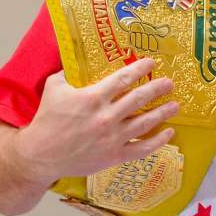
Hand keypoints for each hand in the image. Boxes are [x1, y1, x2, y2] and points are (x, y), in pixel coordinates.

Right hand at [14, 58, 177, 184]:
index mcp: (93, 97)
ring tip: (175, 105)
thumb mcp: (54, 88)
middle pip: (140, 98)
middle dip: (158, 88)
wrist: (40, 155)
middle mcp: (107, 116)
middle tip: (170, 83)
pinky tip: (169, 133)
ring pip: (145, 122)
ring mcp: (112, 137)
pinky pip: (142, 148)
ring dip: (163, 113)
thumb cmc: (46, 120)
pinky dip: (158, 141)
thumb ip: (68, 73)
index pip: (124, 79)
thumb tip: (76, 59)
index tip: (152, 63)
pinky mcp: (114, 156)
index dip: (140, 69)